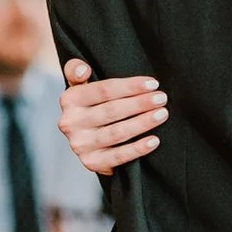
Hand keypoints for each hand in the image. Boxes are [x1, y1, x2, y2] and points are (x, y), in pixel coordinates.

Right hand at [59, 58, 167, 173]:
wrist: (85, 136)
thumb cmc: (91, 104)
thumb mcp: (80, 84)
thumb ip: (76, 70)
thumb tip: (82, 69)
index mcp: (69, 100)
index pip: (103, 90)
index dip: (130, 86)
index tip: (153, 83)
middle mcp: (70, 123)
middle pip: (111, 111)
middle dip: (140, 103)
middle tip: (161, 98)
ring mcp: (80, 145)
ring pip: (116, 133)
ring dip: (142, 123)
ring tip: (162, 114)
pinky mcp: (91, 162)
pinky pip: (118, 156)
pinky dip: (137, 149)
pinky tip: (154, 140)